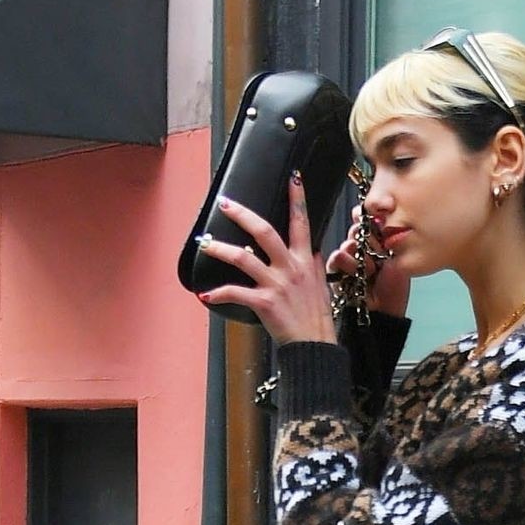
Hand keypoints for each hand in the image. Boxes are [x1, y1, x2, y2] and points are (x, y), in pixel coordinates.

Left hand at [196, 173, 335, 343]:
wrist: (314, 346)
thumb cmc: (316, 318)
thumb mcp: (320, 286)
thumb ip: (312, 264)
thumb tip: (310, 248)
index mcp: (304, 261)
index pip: (301, 223)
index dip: (297, 199)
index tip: (292, 177)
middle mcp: (290, 268)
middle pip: (264, 230)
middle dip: (242, 214)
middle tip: (225, 203)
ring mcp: (276, 284)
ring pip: (243, 257)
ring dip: (219, 248)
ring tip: (204, 243)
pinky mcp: (264, 303)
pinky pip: (235, 293)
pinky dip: (218, 294)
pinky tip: (205, 295)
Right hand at [327, 204, 410, 319]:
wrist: (385, 310)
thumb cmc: (394, 287)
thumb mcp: (396, 255)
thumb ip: (387, 234)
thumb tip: (381, 212)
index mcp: (376, 240)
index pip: (366, 219)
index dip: (368, 218)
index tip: (375, 220)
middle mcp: (361, 248)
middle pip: (355, 229)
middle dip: (365, 237)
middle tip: (376, 250)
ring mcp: (348, 260)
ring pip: (346, 243)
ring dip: (358, 253)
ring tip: (370, 268)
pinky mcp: (336, 272)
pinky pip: (335, 258)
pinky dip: (345, 262)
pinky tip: (356, 271)